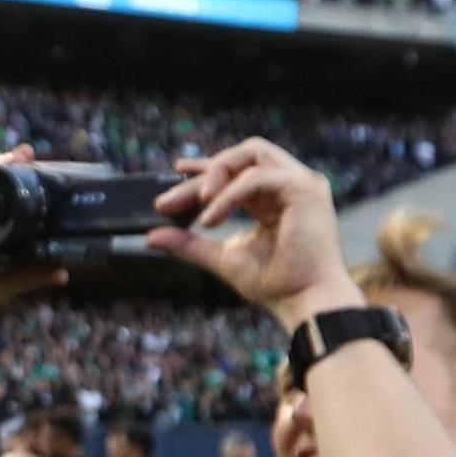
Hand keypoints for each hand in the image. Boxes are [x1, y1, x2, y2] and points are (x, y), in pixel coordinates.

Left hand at [144, 141, 356, 329]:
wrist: (304, 301)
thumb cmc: (275, 285)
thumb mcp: (223, 258)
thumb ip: (189, 244)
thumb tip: (150, 236)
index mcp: (275, 199)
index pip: (239, 170)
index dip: (208, 167)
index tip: (177, 171)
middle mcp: (289, 185)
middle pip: (241, 157)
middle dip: (204, 173)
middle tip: (169, 201)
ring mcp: (300, 184)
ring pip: (251, 155)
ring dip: (217, 175)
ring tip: (197, 205)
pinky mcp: (305, 188)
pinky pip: (256, 177)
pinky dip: (229, 195)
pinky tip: (210, 218)